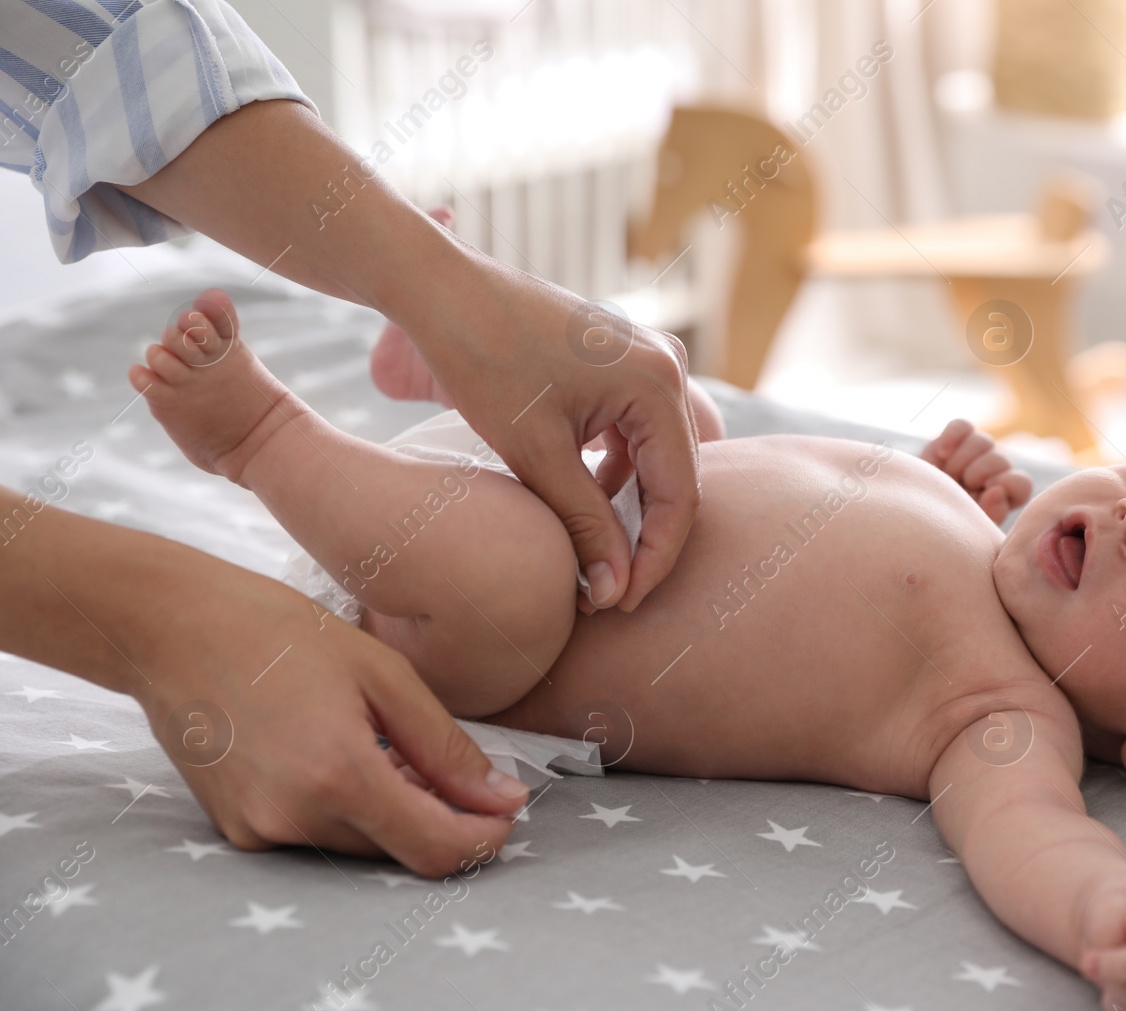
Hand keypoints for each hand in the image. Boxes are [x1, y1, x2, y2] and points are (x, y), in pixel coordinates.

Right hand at [135, 556, 529, 877]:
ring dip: (393, 815)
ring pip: (360, 848)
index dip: (482, 842)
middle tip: (447, 765)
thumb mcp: (384, 676)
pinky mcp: (237, 831)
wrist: (172, 630)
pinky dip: (347, 810)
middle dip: (440, 820)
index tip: (508, 815)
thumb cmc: (282, 634)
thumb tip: (506, 801)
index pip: (435, 850)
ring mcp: (258, 831)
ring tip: (385, 746)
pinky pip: (317, 838)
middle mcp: (293, 818)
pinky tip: (340, 755)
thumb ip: (448, 750)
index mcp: (338, 776)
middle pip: (399, 852)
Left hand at [408, 257, 700, 614]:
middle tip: (608, 594)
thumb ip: (583, 525)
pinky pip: (633, 436)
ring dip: (626, 511)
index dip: (655, 557)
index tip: (622, 603)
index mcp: (658, 383)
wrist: (440, 288)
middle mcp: (666, 367)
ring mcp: (646, 363)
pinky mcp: (620, 367)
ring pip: (654, 460)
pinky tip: (578, 506)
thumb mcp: (535, 453)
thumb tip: (614, 592)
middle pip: (676, 478)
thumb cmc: (481, 358)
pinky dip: (611, 476)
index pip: (680, 494)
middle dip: (643, 539)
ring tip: (592, 560)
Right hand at [920, 419, 1032, 523]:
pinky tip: (942, 454)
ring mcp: (976, 452)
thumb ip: (989, 514)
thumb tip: (998, 490)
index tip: (984, 493)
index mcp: (1005, 495)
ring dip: (962, 460)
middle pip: (1000, 460)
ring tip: (948, 476)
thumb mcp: (968, 529)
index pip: (1021, 483)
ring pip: (982, 441)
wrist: (917, 511)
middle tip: (960, 488)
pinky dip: (953, 437)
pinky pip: (962, 426)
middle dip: (977, 474)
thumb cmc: (947, 524)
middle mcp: (995, 470)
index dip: (1004, 485)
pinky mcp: (955, 439)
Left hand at [1076, 874, 1125, 1010]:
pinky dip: (1115, 1006)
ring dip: (1111, 983)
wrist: (1113, 924)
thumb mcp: (1108, 896)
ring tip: (1096, 967)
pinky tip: (1109, 990)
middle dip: (1116, 965)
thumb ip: (1107, 917)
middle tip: (1087, 961)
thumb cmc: (1118, 906)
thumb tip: (1101, 960)